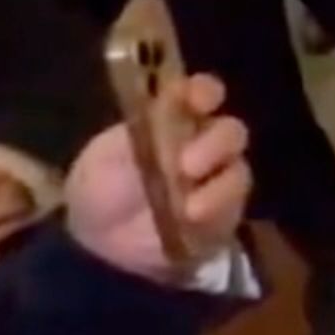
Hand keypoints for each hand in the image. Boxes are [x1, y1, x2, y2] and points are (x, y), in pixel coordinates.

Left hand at [65, 73, 251, 282]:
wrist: (97, 241)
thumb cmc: (101, 186)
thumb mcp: (109, 154)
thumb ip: (144, 132)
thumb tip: (171, 117)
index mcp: (178, 119)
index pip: (204, 95)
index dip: (206, 93)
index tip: (199, 100)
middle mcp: (205, 145)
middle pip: (231, 133)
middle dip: (216, 144)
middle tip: (188, 165)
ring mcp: (217, 182)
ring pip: (238, 173)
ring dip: (220, 188)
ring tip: (191, 208)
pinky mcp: (222, 218)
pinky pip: (233, 212)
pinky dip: (217, 214)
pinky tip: (194, 220)